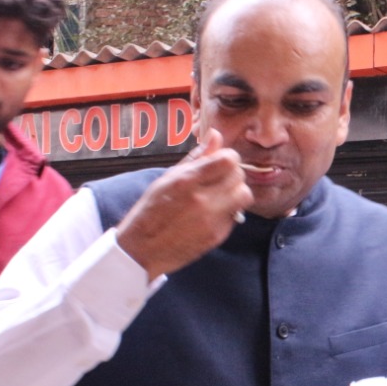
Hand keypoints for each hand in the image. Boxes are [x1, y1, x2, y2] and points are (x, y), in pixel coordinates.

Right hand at [115, 128, 252, 279]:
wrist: (142, 249)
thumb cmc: (151, 211)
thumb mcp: (167, 178)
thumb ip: (196, 157)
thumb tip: (215, 136)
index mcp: (186, 181)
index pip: (228, 160)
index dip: (228, 158)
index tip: (220, 161)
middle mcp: (202, 200)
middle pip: (239, 176)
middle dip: (232, 173)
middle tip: (219, 178)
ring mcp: (211, 220)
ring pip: (244, 196)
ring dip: (236, 192)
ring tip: (220, 194)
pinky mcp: (217, 236)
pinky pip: (236, 215)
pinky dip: (229, 210)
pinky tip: (213, 211)